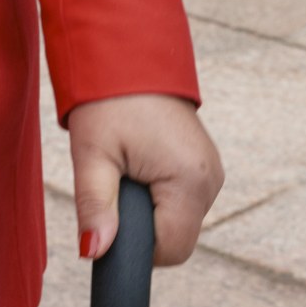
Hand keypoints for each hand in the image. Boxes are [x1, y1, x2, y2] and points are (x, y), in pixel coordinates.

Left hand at [67, 93, 222, 266]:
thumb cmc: (108, 100)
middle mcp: (211, 181)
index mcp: (189, 181)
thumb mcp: (93, 154)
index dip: (136, 246)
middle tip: (114, 182)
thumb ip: (95, 207)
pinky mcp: (205, 166)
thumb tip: (95, 253)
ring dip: (149, 208)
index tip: (110, 218)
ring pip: (178, 219)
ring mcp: (212, 173)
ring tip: (126, 167)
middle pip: (176, 237)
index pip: (170, 251)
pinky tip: (140, 164)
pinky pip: (182, 199)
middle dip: (141, 224)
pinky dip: (159, 194)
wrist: (129, 53)